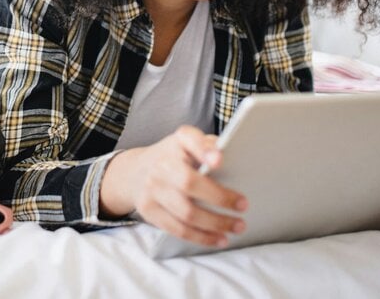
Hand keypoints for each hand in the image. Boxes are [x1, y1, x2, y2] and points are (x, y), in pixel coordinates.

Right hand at [100, 126, 247, 246]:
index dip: (204, 150)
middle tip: (243, 205)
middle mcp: (161, 164)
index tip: (219, 161)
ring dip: (216, 223)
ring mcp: (152, 189)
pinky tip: (219, 238)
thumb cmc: (175, 157)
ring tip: (237, 226)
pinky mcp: (149, 211)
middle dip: (219, 197)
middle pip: (189, 183)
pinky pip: (178, 229)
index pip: (189, 140)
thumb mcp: (189, 143)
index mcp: (177, 142)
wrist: (136, 172)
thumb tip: (235, 158)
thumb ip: (209, 146)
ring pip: (187, 212)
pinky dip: (202, 237)